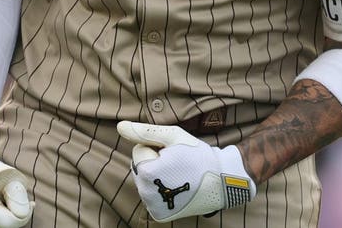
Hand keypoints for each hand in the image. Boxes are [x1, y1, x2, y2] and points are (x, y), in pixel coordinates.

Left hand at [117, 121, 255, 221]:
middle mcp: (146, 193)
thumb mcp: (174, 136)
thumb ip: (145, 132)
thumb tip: (120, 126)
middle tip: (177, 164)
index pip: (138, 150)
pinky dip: (161, 191)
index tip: (174, 153)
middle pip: (140, 167)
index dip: (157, 148)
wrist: (222, 182)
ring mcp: (152, 206)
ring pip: (145, 181)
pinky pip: (151, 196)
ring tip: (179, 175)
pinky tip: (177, 188)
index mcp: (147, 171)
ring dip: (157, 176)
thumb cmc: (198, 155)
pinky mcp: (159, 215)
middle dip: (154, 162)